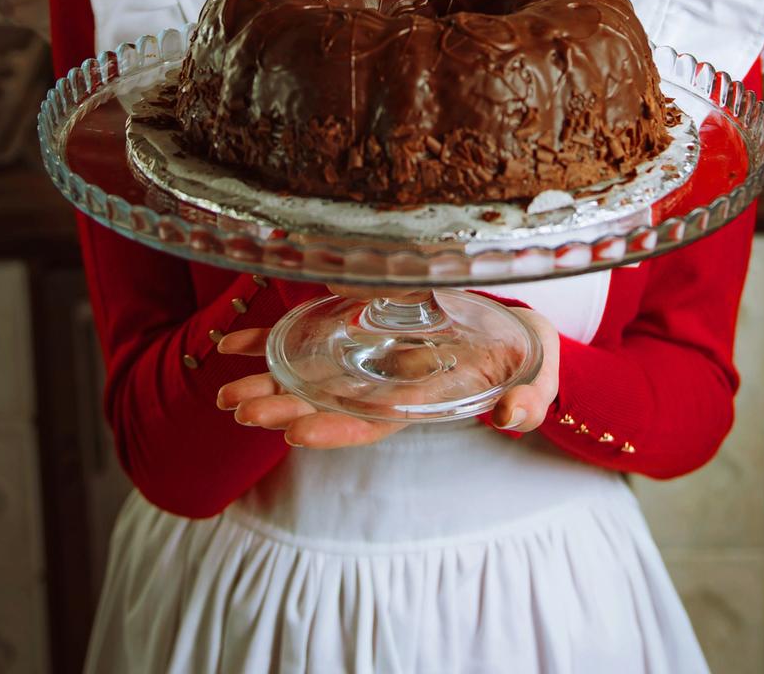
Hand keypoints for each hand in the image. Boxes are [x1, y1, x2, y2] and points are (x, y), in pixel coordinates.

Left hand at [213, 286, 558, 447]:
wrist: (519, 337)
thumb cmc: (528, 362)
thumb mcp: (538, 381)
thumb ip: (528, 403)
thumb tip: (513, 419)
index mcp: (423, 402)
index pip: (372, 423)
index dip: (334, 429)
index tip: (295, 432)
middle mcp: (387, 387)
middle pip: (328, 405)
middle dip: (282, 408)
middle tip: (237, 410)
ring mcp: (371, 362)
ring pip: (311, 377)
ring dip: (267, 383)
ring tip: (225, 391)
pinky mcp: (363, 330)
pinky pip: (310, 338)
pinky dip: (271, 340)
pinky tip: (232, 343)